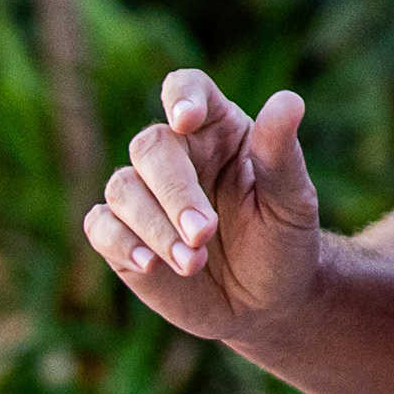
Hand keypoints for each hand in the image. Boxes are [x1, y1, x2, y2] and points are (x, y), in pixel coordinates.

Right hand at [83, 68, 323, 348]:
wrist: (264, 304)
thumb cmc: (282, 242)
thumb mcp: (292, 201)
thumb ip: (281, 154)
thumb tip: (288, 100)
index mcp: (217, 129)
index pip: (188, 89)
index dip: (181, 96)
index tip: (185, 120)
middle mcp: (176, 153)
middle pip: (151, 147)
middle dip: (174, 192)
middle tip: (203, 234)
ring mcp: (144, 194)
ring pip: (123, 187)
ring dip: (155, 226)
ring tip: (193, 262)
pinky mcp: (122, 234)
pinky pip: (100, 225)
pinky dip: (121, 242)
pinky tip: (150, 264)